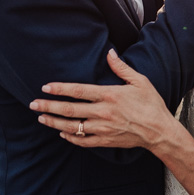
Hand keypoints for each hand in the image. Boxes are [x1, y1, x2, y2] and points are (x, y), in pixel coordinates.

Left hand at [31, 49, 178, 149]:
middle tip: (33, 104)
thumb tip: (109, 53)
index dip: (60, 89)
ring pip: (72, 127)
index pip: (78, 91)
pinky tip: (62, 133)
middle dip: (49, 106)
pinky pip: (83, 141)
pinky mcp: (106, 141)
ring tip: (41, 118)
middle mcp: (103, 113)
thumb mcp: (140, 81)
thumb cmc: (151, 104)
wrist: (160, 132)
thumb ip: (121, 68)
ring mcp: (103, 128)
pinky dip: (71, 137)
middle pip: (70, 109)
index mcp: (109, 95)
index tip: (45, 87)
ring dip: (54, 122)